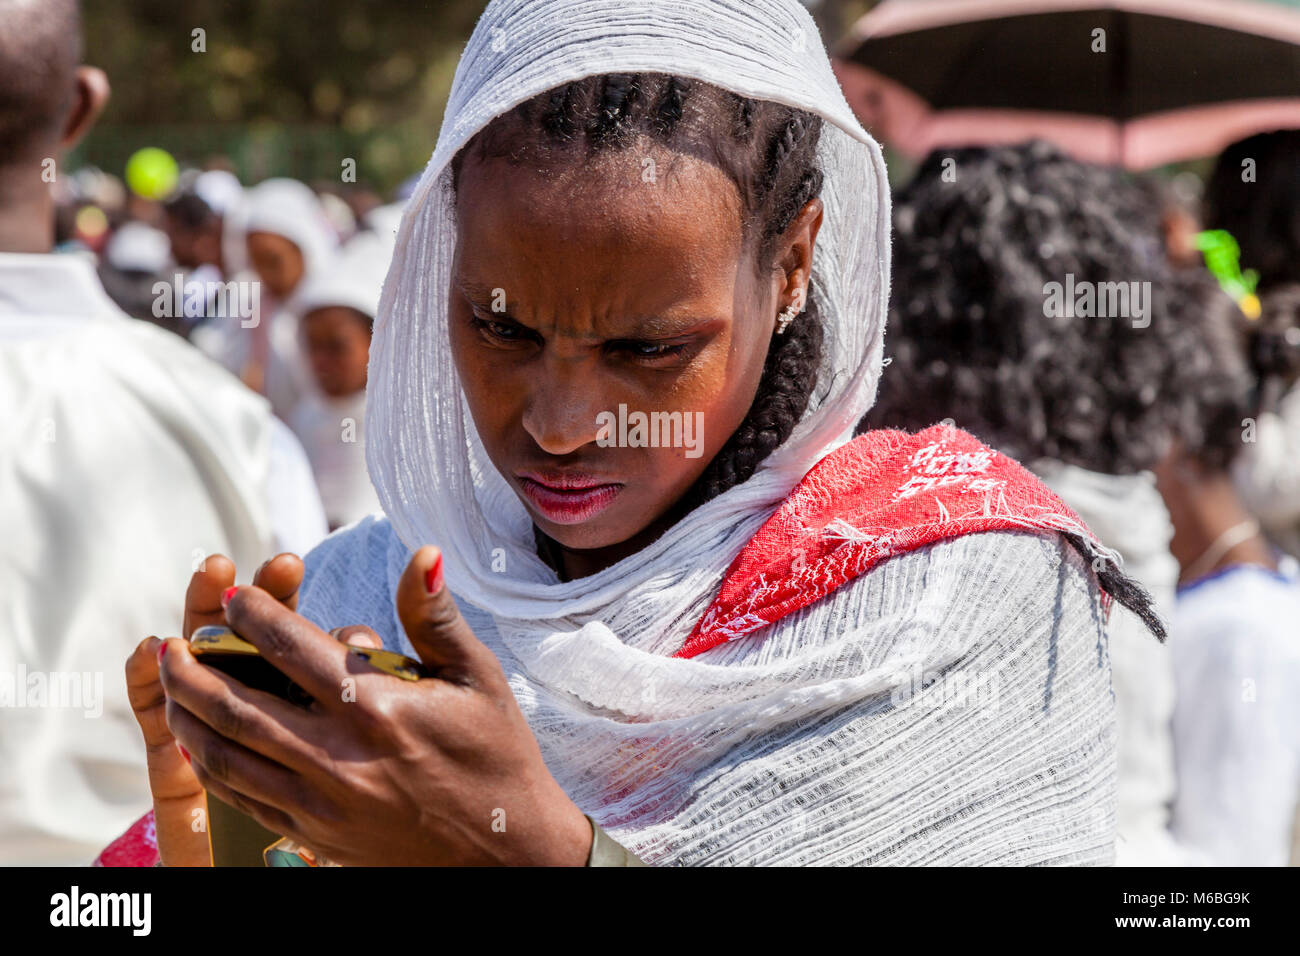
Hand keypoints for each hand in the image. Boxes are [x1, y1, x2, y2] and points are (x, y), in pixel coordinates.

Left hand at [157, 547, 592, 865]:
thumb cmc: (497, 755)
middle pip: (238, 706)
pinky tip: (203, 743)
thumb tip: (422, 553)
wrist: (507, 852)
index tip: (232, 595)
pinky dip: (213, 765)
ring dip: (189, 717)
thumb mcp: (478, 676)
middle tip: (172, 642)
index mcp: (378, 707)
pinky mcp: (317, 836)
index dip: (253, 615)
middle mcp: (340, 756)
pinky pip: (245, 797)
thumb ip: (434, 616)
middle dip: (192, 669)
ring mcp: (323, 802)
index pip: (292, 648)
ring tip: (172, 687)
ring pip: (228, 756)